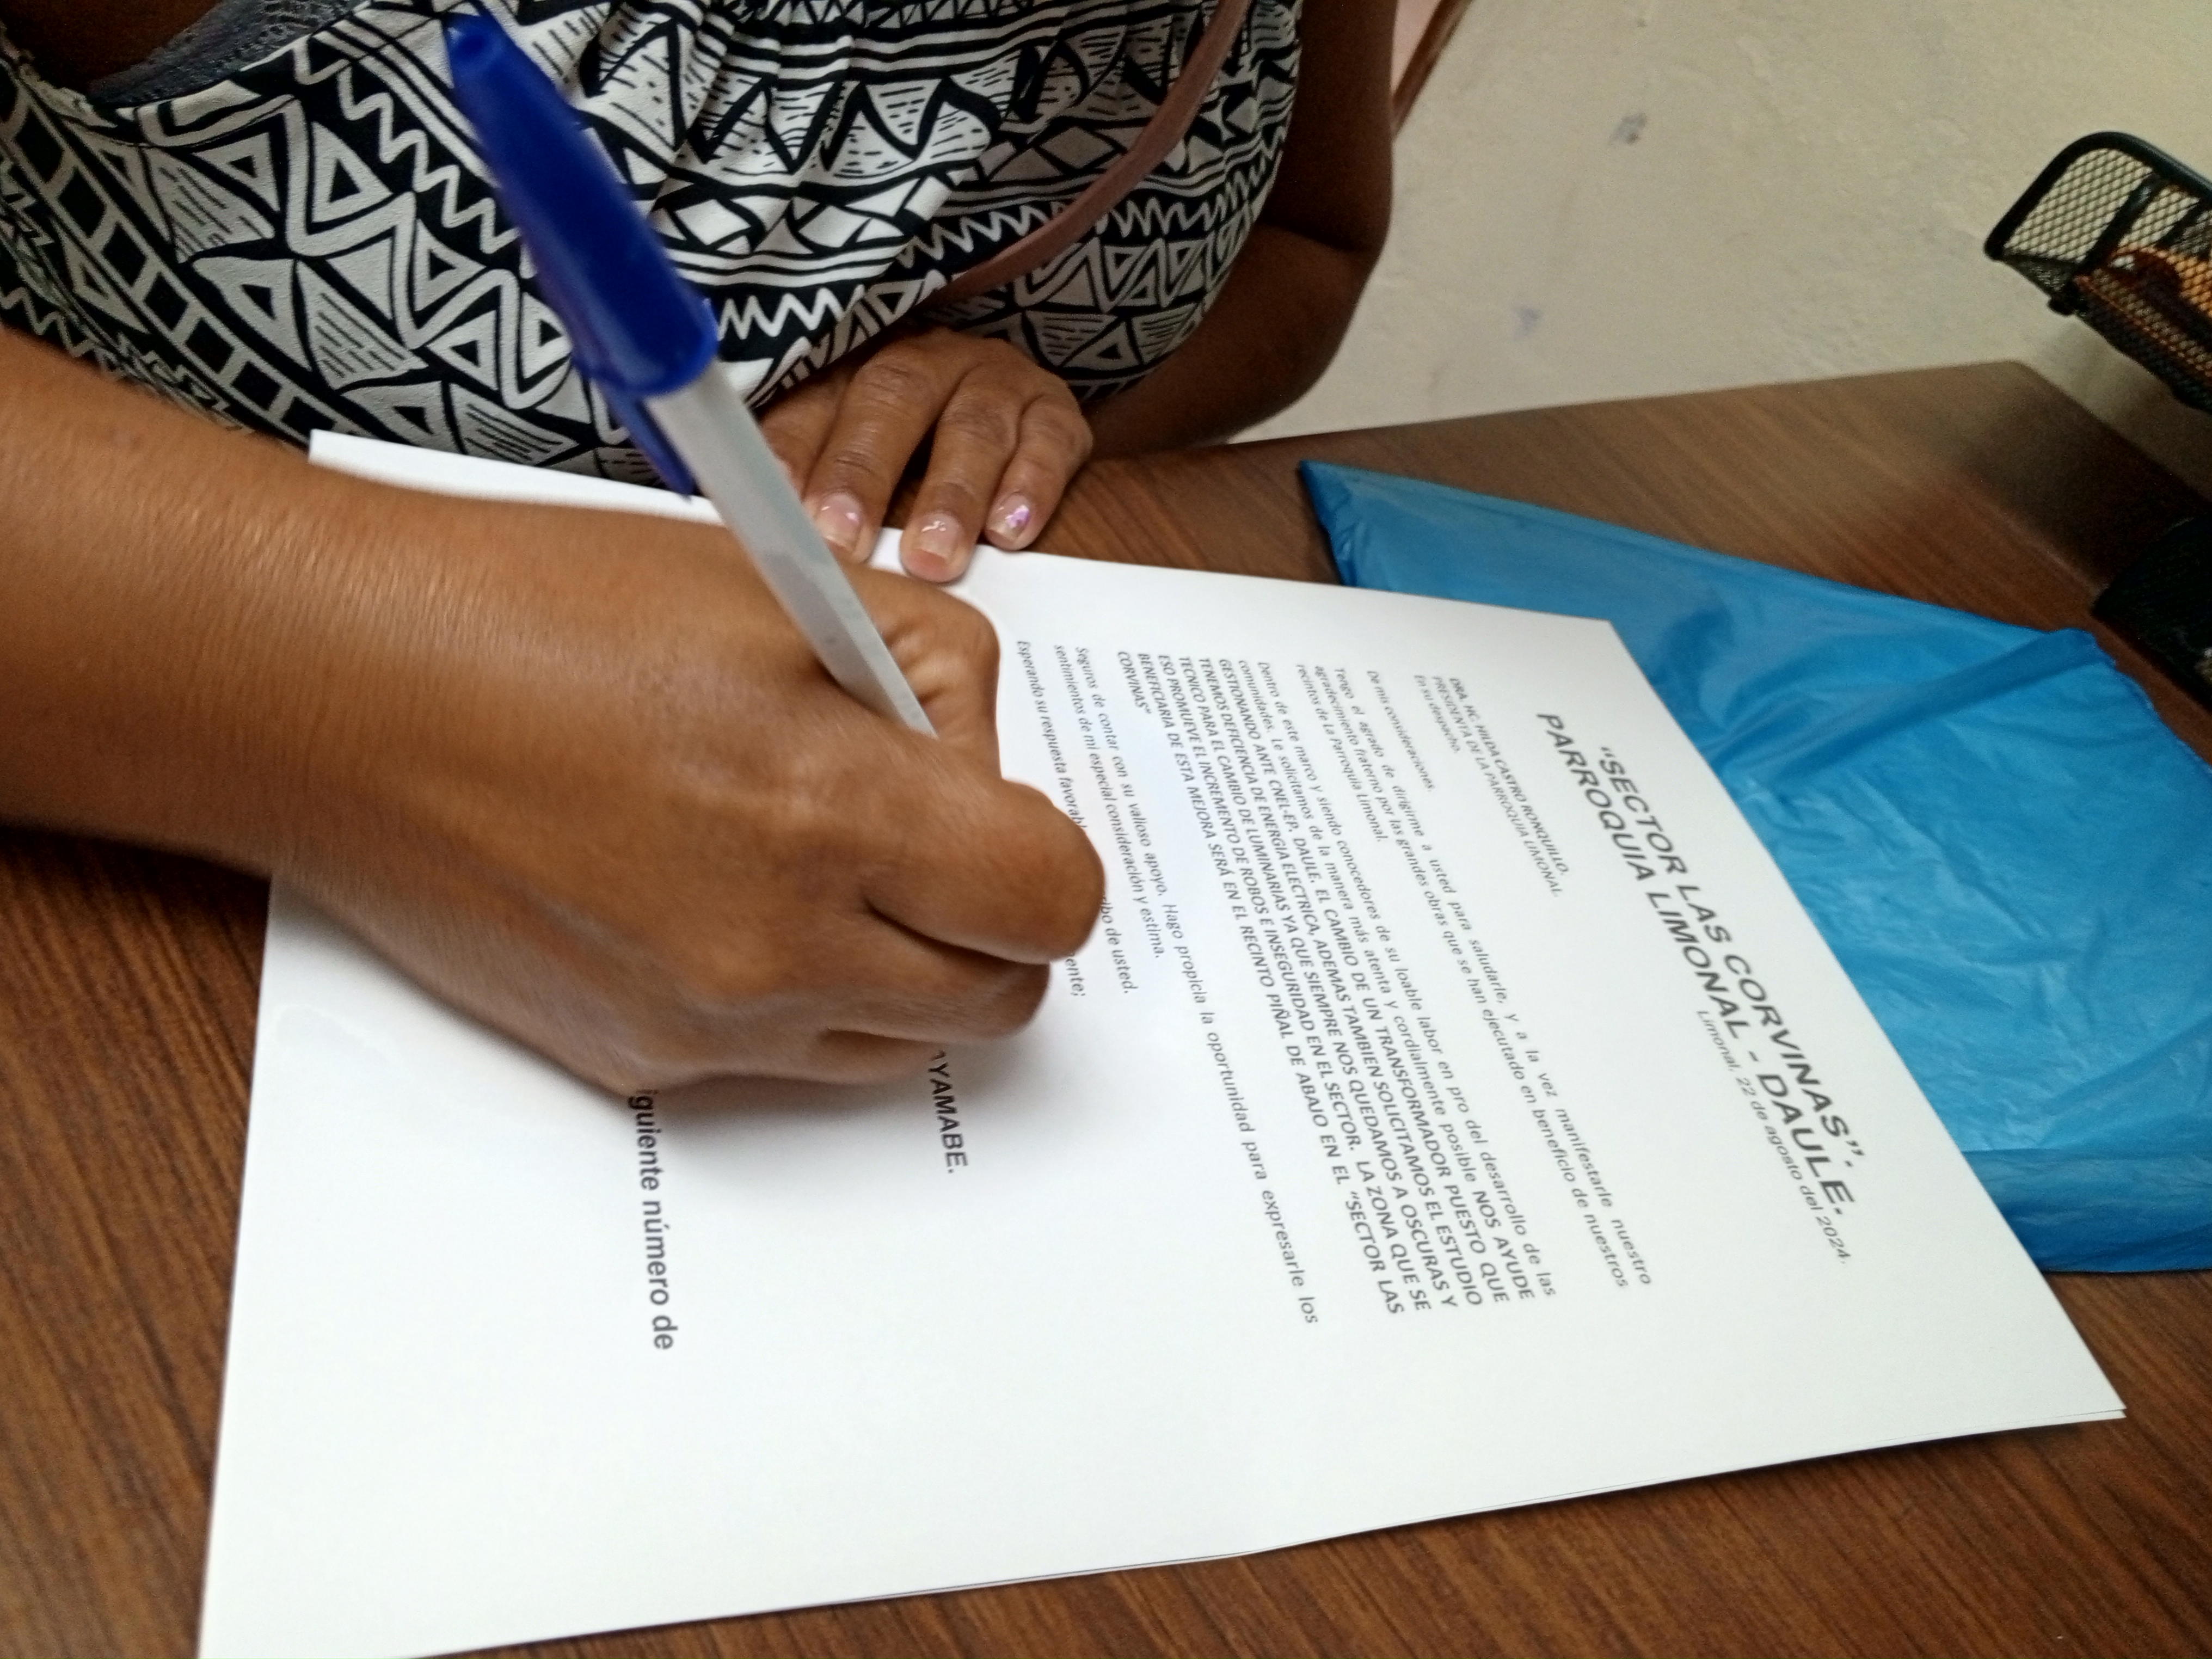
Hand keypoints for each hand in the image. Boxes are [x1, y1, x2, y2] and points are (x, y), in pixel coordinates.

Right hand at [0, 333, 1104, 1089]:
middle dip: (989, 921)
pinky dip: (794, 997)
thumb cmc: (550, 610)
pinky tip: (714, 895)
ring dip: (903, 970)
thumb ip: (937, 678)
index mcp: (832, 806)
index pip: (1052, 899)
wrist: (345, 695)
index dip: (1046, 850)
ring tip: (814, 862)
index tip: (998, 812)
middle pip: (1000, 1000)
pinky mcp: (640, 1061)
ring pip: (900, 1046)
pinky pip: (783, 1063)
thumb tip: (980, 770)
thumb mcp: (788, 582)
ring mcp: (706, 1022)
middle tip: (921, 838)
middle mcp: (780, 944)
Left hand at [760, 327, 1091, 581]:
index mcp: (860, 378)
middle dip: (863, 473)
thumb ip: (824, 511)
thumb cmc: (921, 482)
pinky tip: (1011, 532)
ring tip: (933, 560)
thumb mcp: (867, 490)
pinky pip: (1046, 441)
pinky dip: (1030, 487)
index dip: (794, 455)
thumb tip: (761, 559)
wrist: (1027, 454)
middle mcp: (927, 366)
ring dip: (949, 495)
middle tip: (845, 541)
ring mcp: (996, 383)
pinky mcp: (1056, 414)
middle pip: (890, 400)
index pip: (815, 406)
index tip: (776, 512)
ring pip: (971, 425)